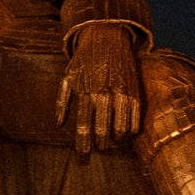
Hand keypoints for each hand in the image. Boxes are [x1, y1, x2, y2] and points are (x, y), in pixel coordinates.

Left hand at [55, 22, 142, 155]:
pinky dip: (130, 131)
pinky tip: (125, 134)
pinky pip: (135, 119)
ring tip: (111, 144)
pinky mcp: (134, 91)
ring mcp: (120, 93)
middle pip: (102, 130)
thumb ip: (62, 101)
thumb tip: (59, 125)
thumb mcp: (67, 77)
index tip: (83, 159)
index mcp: (85, 92)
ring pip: (120, 128)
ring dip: (115, 140)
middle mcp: (103, 94)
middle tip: (98, 150)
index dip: (83, 145)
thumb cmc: (84, 60)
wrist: (106, 36)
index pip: (83, 126)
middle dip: (100, 145)